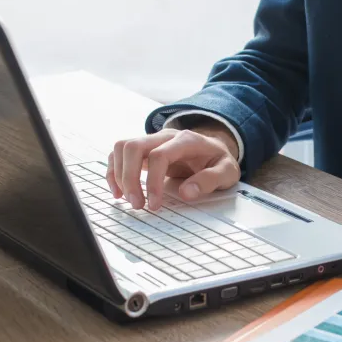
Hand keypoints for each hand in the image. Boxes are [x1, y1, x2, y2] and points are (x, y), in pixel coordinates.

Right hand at [106, 120, 239, 210]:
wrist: (215, 149)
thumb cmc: (218, 161)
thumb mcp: (227, 171)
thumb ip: (210, 180)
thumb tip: (187, 193)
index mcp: (186, 140)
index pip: (159, 155)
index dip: (153, 182)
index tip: (154, 205)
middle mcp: (164, 136)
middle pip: (134, 147)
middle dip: (129, 178)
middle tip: (137, 204)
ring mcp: (152, 141)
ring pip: (122, 147)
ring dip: (119, 174)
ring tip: (128, 199)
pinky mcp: (144, 150)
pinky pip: (119, 154)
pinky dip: (114, 172)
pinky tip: (119, 191)